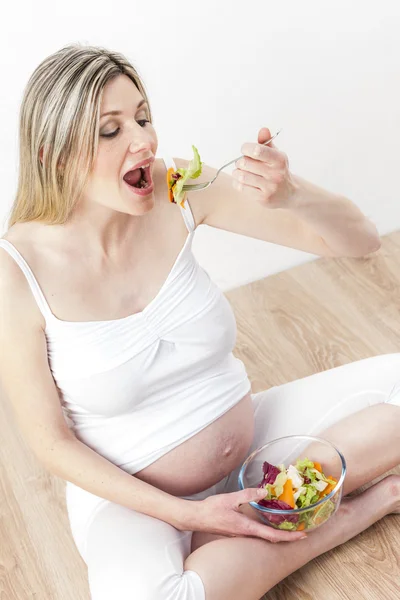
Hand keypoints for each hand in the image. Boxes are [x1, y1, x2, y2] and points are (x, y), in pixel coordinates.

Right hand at [183, 487, 306, 543]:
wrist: (196, 518)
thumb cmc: (211, 509)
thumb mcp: (231, 498)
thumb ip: (248, 494)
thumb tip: (265, 492)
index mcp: (246, 527)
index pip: (272, 535)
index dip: (289, 537)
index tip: (302, 535)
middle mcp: (246, 533)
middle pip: (271, 538)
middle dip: (287, 536)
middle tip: (301, 532)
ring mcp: (241, 534)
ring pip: (264, 536)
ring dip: (277, 533)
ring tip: (289, 526)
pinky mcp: (237, 531)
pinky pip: (256, 533)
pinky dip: (267, 529)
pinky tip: (268, 522)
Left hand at [232, 127, 297, 208]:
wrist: (288, 194)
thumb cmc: (278, 171)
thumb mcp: (275, 155)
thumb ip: (267, 142)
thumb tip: (263, 129)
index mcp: (279, 159)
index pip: (257, 150)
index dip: (246, 148)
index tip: (245, 149)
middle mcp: (275, 173)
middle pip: (245, 163)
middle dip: (240, 161)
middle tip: (243, 163)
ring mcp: (269, 187)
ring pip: (241, 176)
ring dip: (237, 173)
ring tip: (241, 172)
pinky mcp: (262, 198)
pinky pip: (241, 187)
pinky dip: (237, 183)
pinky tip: (242, 181)